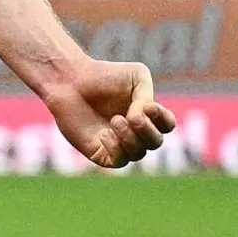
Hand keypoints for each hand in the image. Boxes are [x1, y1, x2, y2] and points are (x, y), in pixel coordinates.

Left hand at [43, 58, 175, 168]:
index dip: (162, 119)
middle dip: (147, 131)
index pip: (167, 125)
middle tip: (132, 116)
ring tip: (115, 120)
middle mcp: (136, 131)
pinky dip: (116, 148)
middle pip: (156, 143)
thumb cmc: (102, 75)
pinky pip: (118, 161)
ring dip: (130, 138)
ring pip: (138, 153)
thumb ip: (147, 95)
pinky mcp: (102, 153)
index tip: (148, 106)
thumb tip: (141, 119)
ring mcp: (119, 143)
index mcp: (146, 113)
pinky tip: (105, 133)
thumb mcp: (135, 75)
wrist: (70, 80)